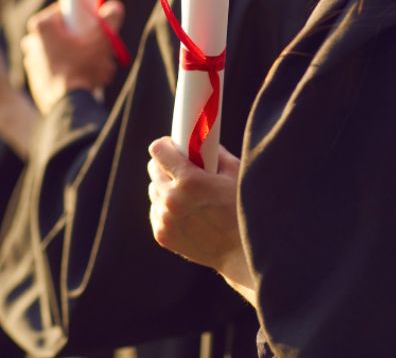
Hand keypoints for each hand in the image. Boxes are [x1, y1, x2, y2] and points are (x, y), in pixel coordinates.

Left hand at [21, 0, 124, 114]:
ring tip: (101, 69)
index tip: (94, 25)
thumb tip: (115, 7)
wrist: (69, 105)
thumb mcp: (103, 40)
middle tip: (101, 50)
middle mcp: (32, 42)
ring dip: (82, 58)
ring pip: (63, 52)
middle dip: (85, 42)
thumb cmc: (82, 68)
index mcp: (42, 26)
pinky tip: (90, 80)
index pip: (64, 10)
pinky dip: (72, 71)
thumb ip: (111, 19)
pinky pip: (57, 69)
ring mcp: (32, 62)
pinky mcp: (36, 80)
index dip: (83, 17)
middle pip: (65, 33)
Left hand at [148, 137, 255, 303]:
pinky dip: (165, 208)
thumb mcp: (235, 174)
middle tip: (182, 168)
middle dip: (166, 166)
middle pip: (153, 170)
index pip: (158, 150)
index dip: (167, 145)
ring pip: (154, 191)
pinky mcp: (162, 235)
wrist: (240, 252)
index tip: (173, 146)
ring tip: (186, 193)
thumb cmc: (242, 210)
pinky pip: (155, 211)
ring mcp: (165, 219)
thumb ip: (215, 153)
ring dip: (165, 188)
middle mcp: (172, 199)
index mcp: (189, 180)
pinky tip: (184, 211)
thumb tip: (202, 141)